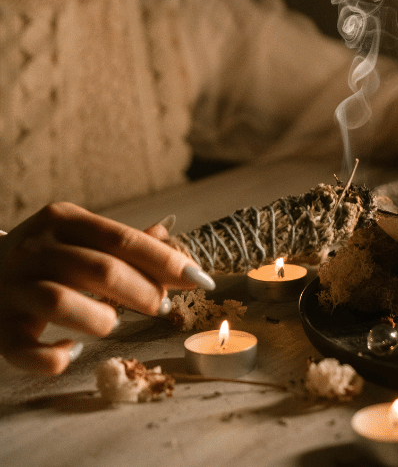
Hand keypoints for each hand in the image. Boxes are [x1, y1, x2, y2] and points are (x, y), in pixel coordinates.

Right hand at [0, 202, 212, 374]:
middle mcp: (33, 249)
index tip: (199, 279)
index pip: (123, 239)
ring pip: (61, 304)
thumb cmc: (43, 255)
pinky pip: (25, 350)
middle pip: (100, 270)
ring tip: (111, 322)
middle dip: (143, 292)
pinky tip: (71, 351)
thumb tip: (170, 230)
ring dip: (100, 319)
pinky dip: (55, 357)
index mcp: (62, 220)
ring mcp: (10, 288)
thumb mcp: (78, 235)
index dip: (166, 260)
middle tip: (161, 305)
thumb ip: (123, 240)